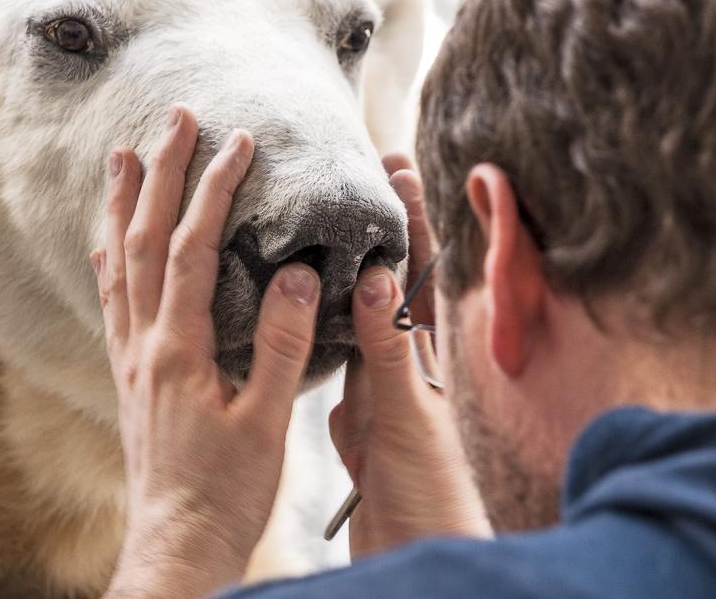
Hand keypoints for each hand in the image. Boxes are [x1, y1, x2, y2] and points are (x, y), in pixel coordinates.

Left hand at [95, 106, 320, 598]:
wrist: (174, 543)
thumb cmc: (226, 491)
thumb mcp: (265, 423)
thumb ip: (283, 347)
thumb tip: (300, 276)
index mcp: (179, 349)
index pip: (191, 249)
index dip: (213, 190)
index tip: (237, 142)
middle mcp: (144, 344)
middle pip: (143, 240)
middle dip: (158, 174)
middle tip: (171, 119)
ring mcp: (130, 358)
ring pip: (117, 264)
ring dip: (121, 206)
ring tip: (121, 157)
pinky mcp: (129, 376)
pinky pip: (110, 302)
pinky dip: (109, 261)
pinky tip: (105, 245)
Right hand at [329, 154, 491, 556]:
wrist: (414, 550)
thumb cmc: (426, 488)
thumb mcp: (406, 414)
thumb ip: (388, 349)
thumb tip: (376, 274)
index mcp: (425, 354)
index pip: (423, 270)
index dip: (413, 216)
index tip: (397, 165)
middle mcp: (403, 359)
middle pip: (388, 278)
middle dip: (374, 226)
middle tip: (350, 174)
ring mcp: (376, 384)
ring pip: (354, 311)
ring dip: (339, 266)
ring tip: (312, 219)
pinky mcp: (352, 412)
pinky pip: (329, 353)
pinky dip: (313, 322)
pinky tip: (288, 301)